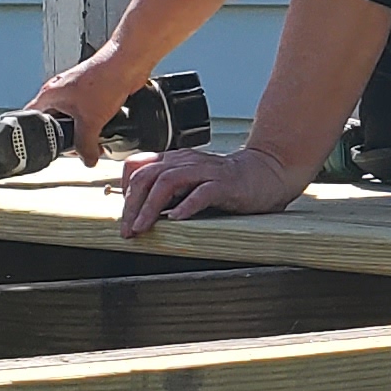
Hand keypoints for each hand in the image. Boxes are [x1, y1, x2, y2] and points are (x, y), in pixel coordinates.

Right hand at [31, 53, 148, 169]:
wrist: (127, 63)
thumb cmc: (104, 79)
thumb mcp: (90, 120)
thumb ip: (86, 144)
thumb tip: (87, 159)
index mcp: (49, 95)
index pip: (30, 118)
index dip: (33, 134)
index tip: (42, 147)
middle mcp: (59, 92)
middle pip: (52, 121)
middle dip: (64, 137)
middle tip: (73, 149)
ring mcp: (75, 91)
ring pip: (71, 117)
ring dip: (80, 131)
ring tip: (90, 141)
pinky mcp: (91, 92)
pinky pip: (86, 112)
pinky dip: (92, 122)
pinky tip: (102, 129)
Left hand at [118, 142, 310, 231]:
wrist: (267, 172)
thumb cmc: (227, 182)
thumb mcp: (190, 181)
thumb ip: (168, 190)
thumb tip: (139, 211)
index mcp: (176, 160)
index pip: (138, 167)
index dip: (125, 191)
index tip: (124, 215)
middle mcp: (187, 162)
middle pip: (148, 176)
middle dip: (132, 205)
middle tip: (127, 230)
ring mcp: (206, 172)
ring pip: (168, 182)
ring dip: (151, 207)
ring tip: (144, 227)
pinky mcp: (226, 184)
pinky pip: (202, 192)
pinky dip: (186, 205)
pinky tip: (177, 219)